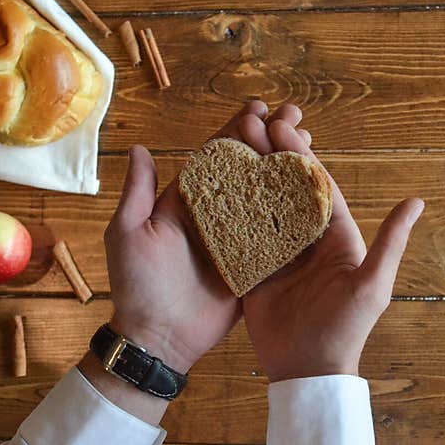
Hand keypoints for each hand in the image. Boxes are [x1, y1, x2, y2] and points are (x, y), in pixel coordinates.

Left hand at [102, 101, 308, 372]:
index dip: (236, 129)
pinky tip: (316, 192)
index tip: (259, 107)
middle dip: (270, 140)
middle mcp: (216, 215)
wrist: (158, 338)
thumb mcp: (129, 234)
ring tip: (310, 143)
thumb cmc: (137, 286)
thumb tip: (139, 148)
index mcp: (187, 202)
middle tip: (296, 116)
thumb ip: (138, 193)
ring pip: (267, 196)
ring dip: (287, 169)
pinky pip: (277, 236)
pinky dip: (295, 214)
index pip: (215, 156)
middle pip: (248, 169)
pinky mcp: (254, 265)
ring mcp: (238, 240)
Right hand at [243, 120, 423, 381]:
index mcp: (336, 236)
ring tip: (227, 146)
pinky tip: (212, 191)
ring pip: (261, 207)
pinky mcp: (255, 271)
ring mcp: (278, 254)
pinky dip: (228, 214)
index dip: (299, 156)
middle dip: (269, 157)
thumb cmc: (346, 330)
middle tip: (249, 124)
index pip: (316, 186)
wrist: (308, 370)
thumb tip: (417, 200)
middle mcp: (306, 240)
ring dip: (247, 177)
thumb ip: (390, 243)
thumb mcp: (372, 285)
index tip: (281, 128)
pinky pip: (240, 237)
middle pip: (285, 190)